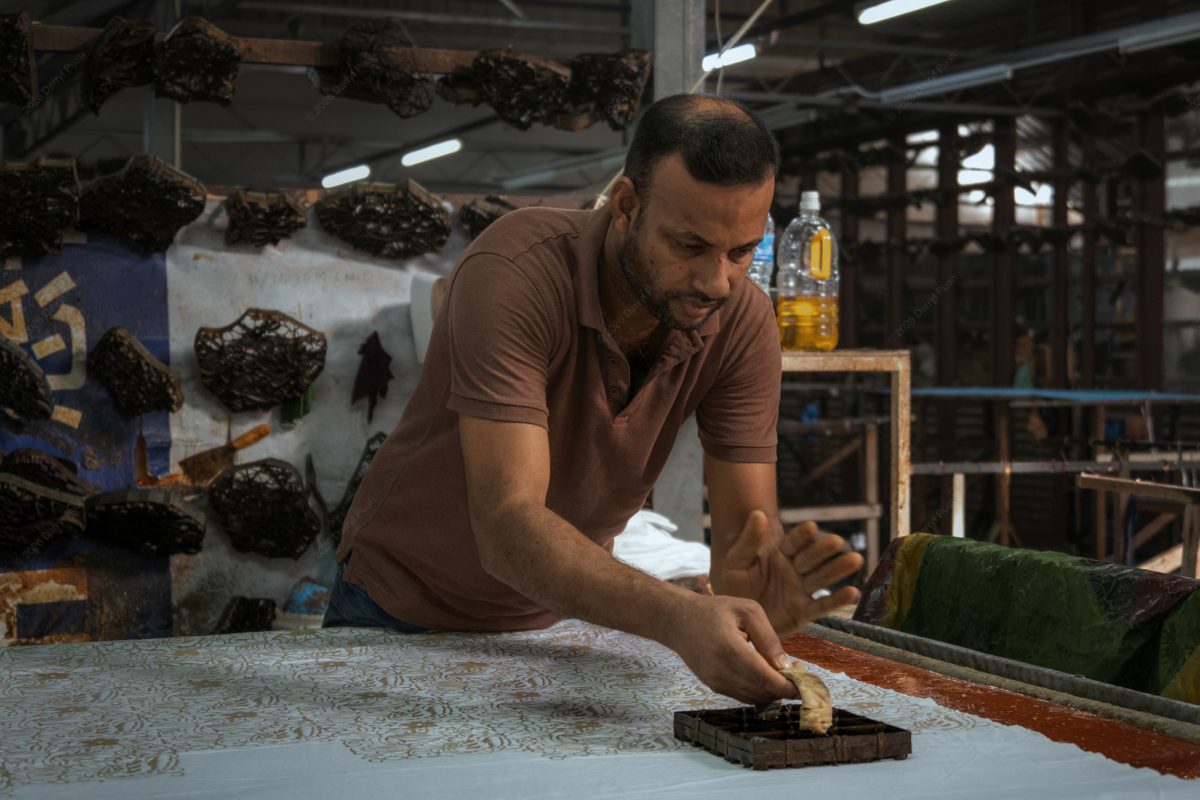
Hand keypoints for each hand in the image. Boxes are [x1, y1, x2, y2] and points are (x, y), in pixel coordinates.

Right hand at [664, 593, 799, 703]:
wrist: (677, 621)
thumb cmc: (714, 610)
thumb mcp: (747, 611)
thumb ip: (769, 638)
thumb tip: (787, 666)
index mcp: (730, 650)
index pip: (766, 680)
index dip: (790, 686)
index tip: (806, 680)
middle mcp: (721, 672)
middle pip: (764, 693)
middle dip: (786, 687)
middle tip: (799, 669)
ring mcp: (716, 682)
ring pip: (755, 698)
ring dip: (773, 690)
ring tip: (783, 670)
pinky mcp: (714, 687)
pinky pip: (744, 696)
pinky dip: (760, 690)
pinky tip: (766, 673)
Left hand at [714, 511, 862, 637]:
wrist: (734, 614)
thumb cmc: (734, 584)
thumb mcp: (735, 560)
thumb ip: (748, 540)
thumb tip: (757, 514)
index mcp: (779, 554)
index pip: (793, 542)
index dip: (802, 536)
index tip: (811, 527)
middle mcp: (794, 570)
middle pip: (811, 558)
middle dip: (824, 550)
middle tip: (838, 541)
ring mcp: (800, 590)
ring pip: (821, 578)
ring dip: (838, 569)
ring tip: (855, 559)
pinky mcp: (803, 612)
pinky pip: (821, 606)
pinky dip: (837, 600)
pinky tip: (853, 592)